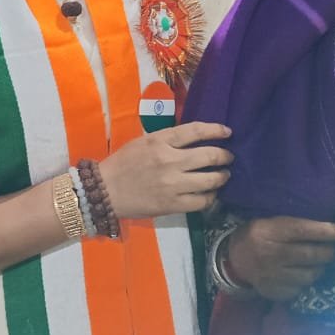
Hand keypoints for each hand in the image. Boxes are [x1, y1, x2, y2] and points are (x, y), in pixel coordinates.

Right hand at [98, 122, 232, 218]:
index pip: (196, 131)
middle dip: (224, 156)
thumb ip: (168, 139)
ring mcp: (172, 185)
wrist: (106, 190)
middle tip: (228, 157)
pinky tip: (211, 194)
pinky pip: (202, 201)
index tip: (227, 132)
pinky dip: (211, 197)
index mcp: (160, 141)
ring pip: (210, 180)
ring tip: (223, 175)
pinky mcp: (172, 204)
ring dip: (222, 177)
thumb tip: (195, 138)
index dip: (216, 130)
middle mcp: (169, 161)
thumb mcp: (144, 141)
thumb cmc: (123, 163)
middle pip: (209, 156)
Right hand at [223, 216, 334, 300]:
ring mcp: (272, 276)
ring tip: (319, 262)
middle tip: (332, 249)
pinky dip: (305, 282)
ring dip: (319, 268)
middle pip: (309, 255)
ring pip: (309, 275)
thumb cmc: (257, 236)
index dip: (324, 231)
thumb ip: (294, 225)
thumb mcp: (269, 223)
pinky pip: (300, 289)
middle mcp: (270, 254)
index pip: (302, 231)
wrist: (234, 260)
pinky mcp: (274, 292)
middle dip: (328, 252)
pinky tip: (302, 274)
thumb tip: (328, 229)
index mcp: (268, 232)